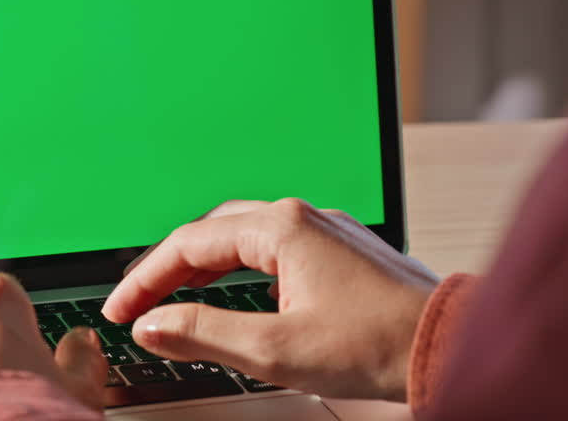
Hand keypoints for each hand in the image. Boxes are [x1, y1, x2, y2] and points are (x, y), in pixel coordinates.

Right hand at [102, 199, 437, 400]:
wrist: (446, 345)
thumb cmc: (378, 343)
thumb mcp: (275, 349)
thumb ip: (204, 333)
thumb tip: (154, 325)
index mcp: (281, 229)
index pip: (187, 244)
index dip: (144, 279)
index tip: (121, 308)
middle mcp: (301, 218)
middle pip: (211, 232)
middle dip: (168, 268)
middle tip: (141, 303)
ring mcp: (323, 230)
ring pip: (242, 237)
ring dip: (202, 266)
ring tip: (175, 299)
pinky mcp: (340, 251)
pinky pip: (272, 247)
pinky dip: (238, 268)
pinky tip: (235, 292)